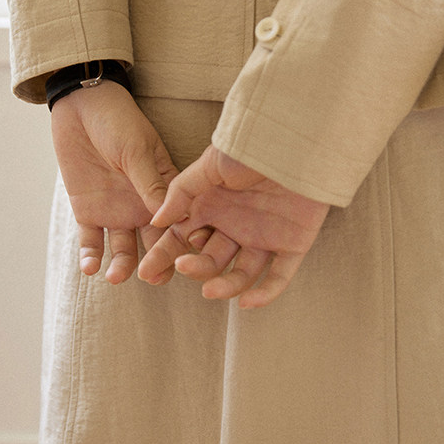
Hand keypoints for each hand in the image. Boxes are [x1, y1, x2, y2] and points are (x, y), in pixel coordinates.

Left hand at [50, 82, 178, 281]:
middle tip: (153, 279)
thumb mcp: (138, 151)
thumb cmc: (118, 121)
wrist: (80, 107)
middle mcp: (144, 207)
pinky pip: (92, 241)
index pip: (179, 222)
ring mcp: (117, 212)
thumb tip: (173, 217)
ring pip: (124, 249)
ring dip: (122, 266)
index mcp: (165, 190)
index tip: (186, 261)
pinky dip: (91, 256)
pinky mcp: (89, 213)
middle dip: (156, 264)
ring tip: (116, 277)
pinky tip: (90, 267)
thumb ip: (151, 185)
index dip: (183, 242)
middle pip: (155, 244)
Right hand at [138, 146, 329, 307]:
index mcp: (213, 207)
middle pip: (210, 259)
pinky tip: (246, 302)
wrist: (296, 141)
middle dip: (195, 268)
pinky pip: (278, 277)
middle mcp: (235, 225)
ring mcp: (264, 236)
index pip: (183, 238)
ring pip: (241, 273)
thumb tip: (156, 222)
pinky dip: (264, 293)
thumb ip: (182, 193)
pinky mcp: (292, 244)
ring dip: (225, 286)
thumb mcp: (210, 165)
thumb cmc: (250, 145)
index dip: (165, 255)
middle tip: (184, 267)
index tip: (147, 272)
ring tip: (211, 290)